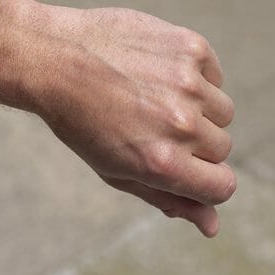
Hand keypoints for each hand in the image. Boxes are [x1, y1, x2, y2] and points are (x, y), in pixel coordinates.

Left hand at [0, 0, 235, 236]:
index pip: (222, 187)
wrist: (52, 57)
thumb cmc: (80, 121)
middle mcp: (182, 125)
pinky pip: (213, 75)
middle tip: (149, 124)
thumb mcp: (115, 171)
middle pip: (222, 148)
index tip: (183, 167)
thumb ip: (167, 198)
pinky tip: (154, 70)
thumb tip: (212, 227)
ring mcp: (189, 84)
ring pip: (222, 111)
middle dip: (194, 143)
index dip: (205, 181)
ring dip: (197, 108)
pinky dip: (194, 75)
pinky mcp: (191, 47)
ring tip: (151, 96)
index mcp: (163, 163)